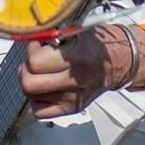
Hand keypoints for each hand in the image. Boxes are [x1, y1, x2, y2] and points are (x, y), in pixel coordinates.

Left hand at [21, 25, 144, 119]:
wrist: (118, 63)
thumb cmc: (94, 45)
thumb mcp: (75, 32)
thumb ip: (52, 36)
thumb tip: (27, 37)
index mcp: (76, 58)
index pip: (35, 62)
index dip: (31, 50)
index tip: (38, 45)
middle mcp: (75, 81)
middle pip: (29, 84)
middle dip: (25, 70)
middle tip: (33, 61)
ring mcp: (73, 98)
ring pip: (31, 96)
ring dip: (31, 82)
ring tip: (42, 72)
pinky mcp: (72, 109)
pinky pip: (40, 111)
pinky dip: (37, 100)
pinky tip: (45, 88)